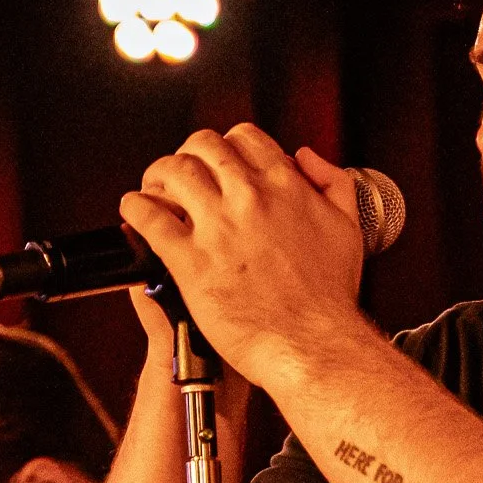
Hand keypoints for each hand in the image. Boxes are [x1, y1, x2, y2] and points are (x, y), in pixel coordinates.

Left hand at [119, 124, 369, 384]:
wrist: (312, 345)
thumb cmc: (329, 298)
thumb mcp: (348, 228)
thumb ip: (333, 183)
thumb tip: (305, 157)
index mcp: (285, 186)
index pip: (244, 138)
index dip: (226, 145)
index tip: (219, 161)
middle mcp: (249, 198)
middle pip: (202, 147)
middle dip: (187, 154)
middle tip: (182, 173)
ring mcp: (217, 227)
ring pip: (172, 172)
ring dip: (158, 175)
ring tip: (155, 189)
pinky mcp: (190, 260)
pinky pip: (150, 219)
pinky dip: (135, 209)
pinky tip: (135, 212)